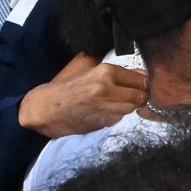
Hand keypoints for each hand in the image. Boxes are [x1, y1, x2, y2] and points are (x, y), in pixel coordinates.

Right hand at [18, 54, 146, 138]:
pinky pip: (118, 119)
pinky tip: (106, 111)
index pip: (142, 79)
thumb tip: (142, 74)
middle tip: (135, 96)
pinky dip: (117, 116)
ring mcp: (103, 107)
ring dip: (129, 107)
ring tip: (117, 102)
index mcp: (106, 71)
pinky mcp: (99, 122)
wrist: (44, 107)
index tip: (144, 85)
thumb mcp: (90, 67)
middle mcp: (106, 88)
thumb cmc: (66, 85)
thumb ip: (117, 70)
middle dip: (141, 97)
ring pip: (131, 109)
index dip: (146, 84)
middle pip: (140, 96)